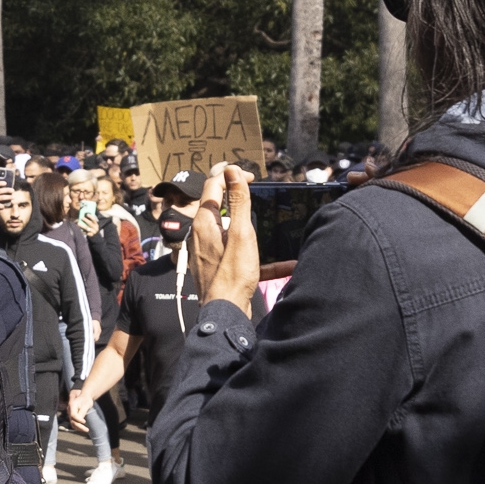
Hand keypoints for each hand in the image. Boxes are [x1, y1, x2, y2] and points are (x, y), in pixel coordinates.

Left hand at [186, 163, 261, 309]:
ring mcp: (206, 251)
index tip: (251, 178)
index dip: (232, 176)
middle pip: (218, 207)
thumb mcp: (241, 233)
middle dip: (239, 200)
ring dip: (250, 229)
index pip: (213, 185)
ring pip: (229, 231)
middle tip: (258, 198)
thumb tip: (231, 170)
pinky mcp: (214, 266)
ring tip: (268, 229)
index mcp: (204, 222)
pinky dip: (256, 255)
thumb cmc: (233, 275)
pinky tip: (284, 264)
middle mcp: (200, 234)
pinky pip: (235, 253)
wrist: (225, 313)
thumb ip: (237, 201)